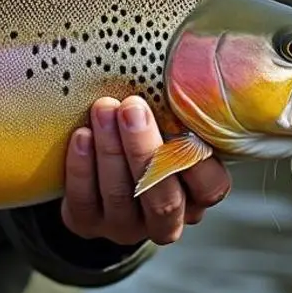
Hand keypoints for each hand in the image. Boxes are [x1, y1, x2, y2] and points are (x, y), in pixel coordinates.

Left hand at [60, 96, 231, 245]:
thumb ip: (179, 115)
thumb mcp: (169, 130)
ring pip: (120, 196)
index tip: (181, 122)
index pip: (210, 188)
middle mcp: (165, 220)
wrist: (96, 178)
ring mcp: (125, 227)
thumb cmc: (145, 141)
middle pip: (163, 198)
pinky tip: (81, 136)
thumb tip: (186, 65)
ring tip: (103, 110)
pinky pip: (84, 200)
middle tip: (132, 107)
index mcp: (195, 197)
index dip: (197, 161)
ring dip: (111, 150)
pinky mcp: (87, 225)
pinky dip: (82, 167)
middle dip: (145, 149)